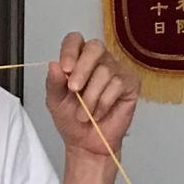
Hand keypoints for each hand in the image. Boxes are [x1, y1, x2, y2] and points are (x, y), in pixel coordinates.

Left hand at [45, 34, 138, 158]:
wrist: (87, 144)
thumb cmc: (72, 121)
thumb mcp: (55, 102)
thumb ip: (53, 83)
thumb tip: (53, 64)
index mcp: (78, 60)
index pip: (75, 40)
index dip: (70, 50)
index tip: (65, 69)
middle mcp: (99, 61)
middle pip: (94, 48)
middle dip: (82, 69)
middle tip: (73, 89)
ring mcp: (116, 70)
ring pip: (104, 71)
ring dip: (90, 97)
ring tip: (84, 113)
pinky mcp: (130, 83)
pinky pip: (117, 85)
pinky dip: (103, 103)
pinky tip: (98, 113)